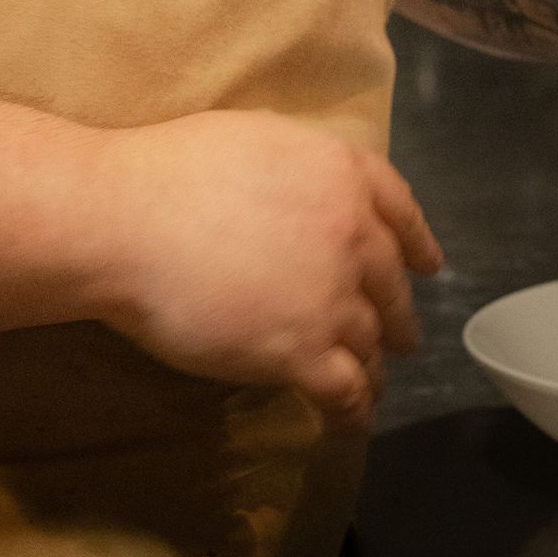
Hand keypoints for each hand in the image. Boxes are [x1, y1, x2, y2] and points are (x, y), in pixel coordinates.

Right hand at [92, 111, 442, 427]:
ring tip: (369, 382)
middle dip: (397, 314)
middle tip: (398, 336)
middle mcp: (352, 234)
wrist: (129, 221)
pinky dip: (355, 409)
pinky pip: (347, 391)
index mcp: (342, 174)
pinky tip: (351, 419)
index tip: (428, 264)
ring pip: (371, 341)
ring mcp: (332, 297)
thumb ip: (305, 169)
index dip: (418, 241)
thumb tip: (314, 192)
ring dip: (373, 364)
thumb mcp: (259, 137)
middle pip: (390, 284)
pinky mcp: (303, 354)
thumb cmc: (174, 170)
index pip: (400, 210)